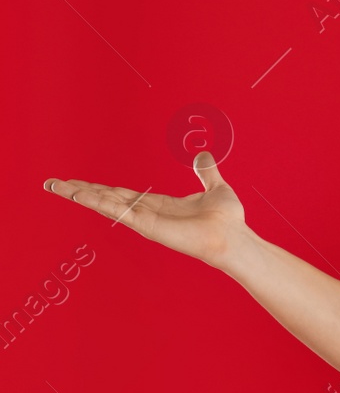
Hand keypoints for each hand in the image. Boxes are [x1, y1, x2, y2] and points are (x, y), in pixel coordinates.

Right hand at [42, 151, 248, 269]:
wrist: (234, 238)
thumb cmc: (227, 220)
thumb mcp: (215, 187)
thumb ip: (207, 172)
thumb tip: (204, 154)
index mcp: (158, 204)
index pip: (121, 194)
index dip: (99, 188)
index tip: (77, 183)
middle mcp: (148, 213)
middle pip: (106, 198)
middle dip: (79, 191)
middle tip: (52, 184)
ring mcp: (145, 220)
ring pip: (106, 203)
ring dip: (80, 195)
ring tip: (56, 187)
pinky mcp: (148, 226)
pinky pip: (118, 211)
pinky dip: (98, 202)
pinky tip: (79, 195)